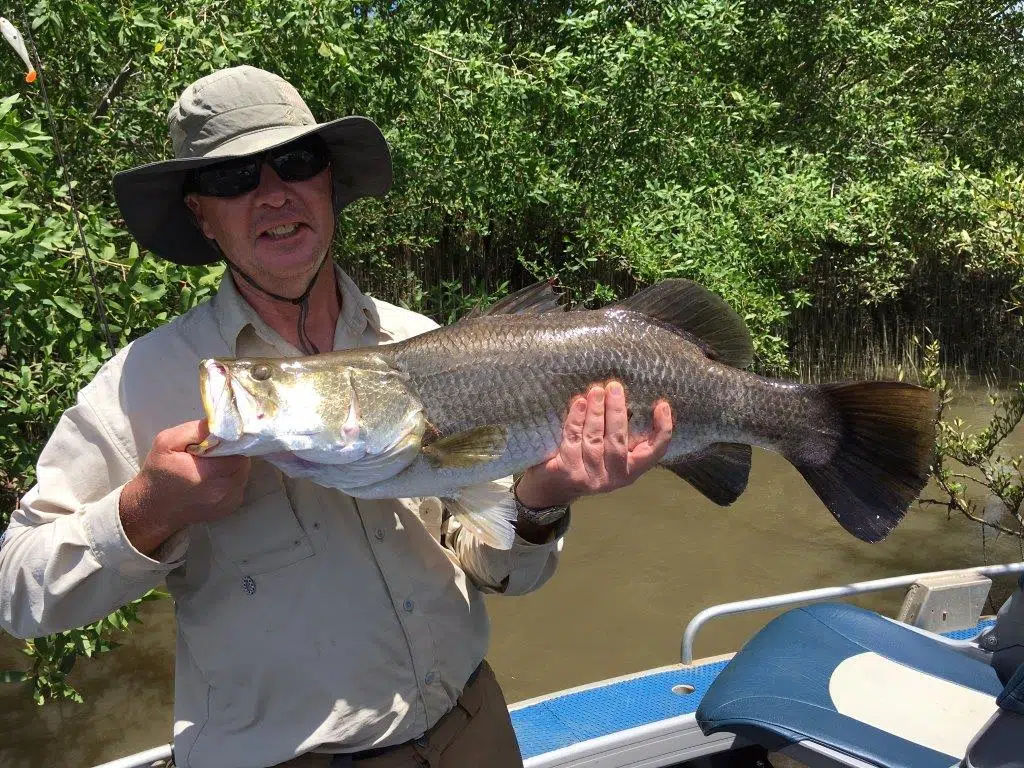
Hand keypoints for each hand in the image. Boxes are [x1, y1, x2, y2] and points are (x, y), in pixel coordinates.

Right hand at [120, 420, 250, 555]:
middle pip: (243, 462)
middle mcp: (223, 491)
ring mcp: (229, 502)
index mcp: (207, 474)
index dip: (231, 442)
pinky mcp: (231, 507)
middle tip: (214, 451)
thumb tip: (220, 421)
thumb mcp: (167, 442)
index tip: (219, 440)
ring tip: (212, 464)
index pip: (238, 452)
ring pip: (243, 473)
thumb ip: (195, 430)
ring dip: (232, 465)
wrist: (153, 509)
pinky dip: (231, 478)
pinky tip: (213, 477)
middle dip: (231, 453)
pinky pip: (239, 484)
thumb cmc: (159, 473)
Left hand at [514, 381, 672, 508]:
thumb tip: (625, 398)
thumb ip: (620, 434)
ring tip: (596, 391)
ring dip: (596, 412)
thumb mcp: (609, 453)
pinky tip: (579, 404)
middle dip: (617, 411)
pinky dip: (576, 419)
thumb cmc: (586, 460)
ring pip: (595, 439)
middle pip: (618, 441)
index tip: (661, 405)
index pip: (654, 452)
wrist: (552, 487)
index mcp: (630, 471)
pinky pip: (573, 439)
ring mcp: (590, 477)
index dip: (663, 430)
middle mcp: (614, 478)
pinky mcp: (568, 472)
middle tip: (615, 387)